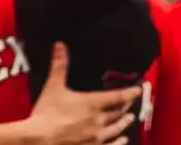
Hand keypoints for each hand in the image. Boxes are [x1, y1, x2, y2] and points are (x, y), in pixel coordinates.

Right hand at [27, 43, 141, 144]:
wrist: (42, 139)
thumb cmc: (47, 114)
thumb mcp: (53, 86)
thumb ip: (59, 65)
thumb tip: (60, 46)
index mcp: (92, 103)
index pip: (117, 96)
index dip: (130, 92)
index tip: (138, 90)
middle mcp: (98, 120)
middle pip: (118, 112)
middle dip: (126, 106)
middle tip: (131, 102)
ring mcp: (97, 136)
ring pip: (117, 129)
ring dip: (124, 123)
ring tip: (130, 119)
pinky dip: (119, 142)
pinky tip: (123, 140)